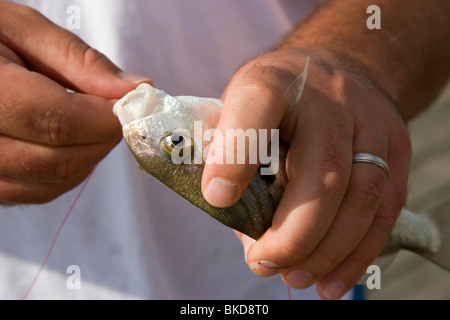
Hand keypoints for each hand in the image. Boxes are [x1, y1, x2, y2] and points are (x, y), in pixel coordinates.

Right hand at [0, 2, 150, 203]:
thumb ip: (80, 61)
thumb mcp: (22, 29)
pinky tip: (70, 141)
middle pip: (58, 161)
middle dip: (103, 138)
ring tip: (90, 121)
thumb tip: (137, 90)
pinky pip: (38, 191)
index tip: (133, 103)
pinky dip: (69, 170)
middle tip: (117, 111)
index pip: (57, 122)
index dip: (106, 118)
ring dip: (89, 156)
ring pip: (52, 182)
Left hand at [201, 50, 410, 298]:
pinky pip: (385, 209)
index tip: (217, 198)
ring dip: (327, 251)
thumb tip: (251, 239)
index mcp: (274, 80)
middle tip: (264, 263)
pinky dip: (358, 253)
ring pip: (361, 195)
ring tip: (295, 277)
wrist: (333, 75)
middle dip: (293, 234)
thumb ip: (236, 166)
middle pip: (321, 170)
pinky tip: (332, 280)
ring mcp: (369, 120)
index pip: (257, 105)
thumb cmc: (275, 105)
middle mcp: (328, 96)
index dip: (237, 155)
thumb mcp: (240, 113)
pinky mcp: (395, 146)